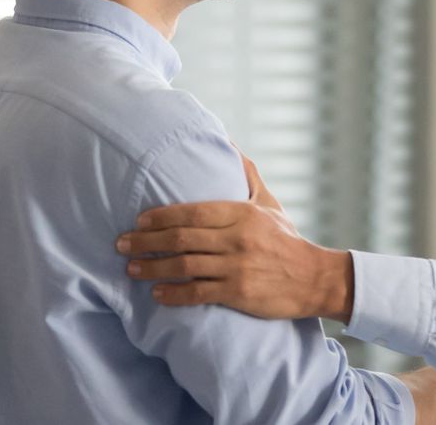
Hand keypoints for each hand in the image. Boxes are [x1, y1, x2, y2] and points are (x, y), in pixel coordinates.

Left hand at [117, 154, 352, 321]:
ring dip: (153, 267)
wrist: (313, 278)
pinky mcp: (238, 293)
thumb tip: (228, 141)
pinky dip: (174, 294)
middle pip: (181, 237)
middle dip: (146, 241)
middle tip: (121, 245)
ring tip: (132, 268)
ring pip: (184, 266)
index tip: (138, 221)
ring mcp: (237, 266)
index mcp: (241, 213)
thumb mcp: (268, 202)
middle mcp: (237, 238)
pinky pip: (198, 293)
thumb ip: (246, 174)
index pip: (192, 211)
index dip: (161, 215)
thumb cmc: (285, 239)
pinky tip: (157, 294)